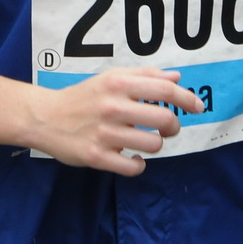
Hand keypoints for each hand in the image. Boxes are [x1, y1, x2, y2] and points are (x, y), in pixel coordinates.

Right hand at [23, 67, 204, 175]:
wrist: (44, 117)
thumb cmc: (83, 97)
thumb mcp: (110, 78)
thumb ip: (144, 76)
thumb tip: (177, 77)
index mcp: (118, 84)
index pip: (164, 89)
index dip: (187, 99)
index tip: (197, 107)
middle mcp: (113, 107)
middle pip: (164, 119)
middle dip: (173, 126)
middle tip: (167, 128)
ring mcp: (104, 134)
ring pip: (152, 145)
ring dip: (155, 145)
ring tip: (144, 142)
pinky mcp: (96, 157)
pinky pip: (133, 167)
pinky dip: (137, 165)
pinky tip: (132, 158)